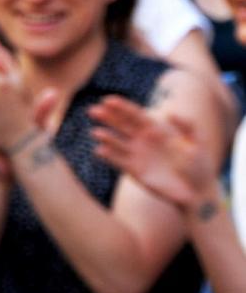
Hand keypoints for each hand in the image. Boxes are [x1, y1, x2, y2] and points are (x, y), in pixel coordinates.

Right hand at [90, 94, 220, 211]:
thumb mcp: (198, 143)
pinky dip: (108, 155)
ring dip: (106, 136)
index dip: (121, 107)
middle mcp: (143, 140)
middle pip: (121, 125)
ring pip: (116, 142)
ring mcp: (137, 154)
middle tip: (93, 111)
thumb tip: (168, 113)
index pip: (135, 114)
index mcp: (157, 129)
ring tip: (96, 133)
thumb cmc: (199, 166)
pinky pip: (117, 160)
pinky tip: (100, 150)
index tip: (107, 100)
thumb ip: (187, 126)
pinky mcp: (133, 170)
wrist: (196, 192)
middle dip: (107, 117)